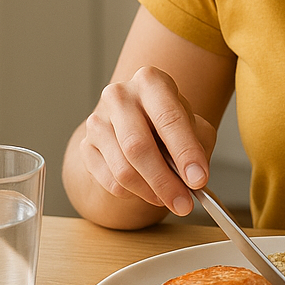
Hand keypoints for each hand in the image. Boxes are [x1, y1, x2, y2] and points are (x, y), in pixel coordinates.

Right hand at [80, 65, 217, 215]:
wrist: (136, 121)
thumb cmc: (169, 122)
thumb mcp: (194, 125)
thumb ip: (196, 146)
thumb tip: (193, 177)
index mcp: (150, 81)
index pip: (168, 118)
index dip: (185, 151)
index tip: (199, 179)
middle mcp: (120, 96)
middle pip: (138, 146)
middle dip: (165, 181)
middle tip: (184, 203)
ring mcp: (98, 120)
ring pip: (123, 169)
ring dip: (151, 192)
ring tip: (171, 199)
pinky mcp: (86, 145)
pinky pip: (110, 181)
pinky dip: (133, 193)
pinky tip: (148, 190)